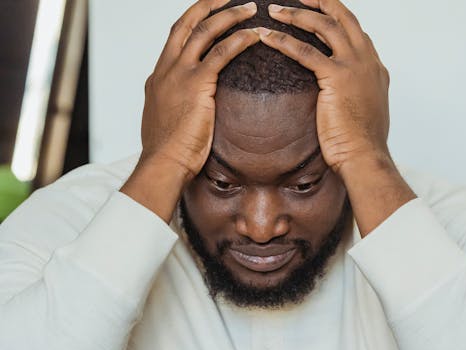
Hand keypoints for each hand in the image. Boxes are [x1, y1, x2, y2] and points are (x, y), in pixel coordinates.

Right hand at [139, 0, 258, 179]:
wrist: (163, 163)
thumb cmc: (167, 153)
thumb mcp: (165, 122)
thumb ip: (174, 107)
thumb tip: (185, 109)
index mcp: (158, 77)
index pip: (175, 38)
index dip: (192, 21)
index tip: (208, 12)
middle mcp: (166, 69)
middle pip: (186, 23)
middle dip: (208, 5)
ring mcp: (179, 74)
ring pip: (205, 30)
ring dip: (229, 15)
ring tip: (250, 8)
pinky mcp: (196, 84)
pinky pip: (221, 53)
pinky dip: (239, 39)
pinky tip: (254, 34)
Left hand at [262, 0, 391, 179]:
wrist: (365, 157)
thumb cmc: (360, 144)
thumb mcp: (364, 112)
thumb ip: (356, 96)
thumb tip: (346, 99)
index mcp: (374, 66)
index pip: (353, 30)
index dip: (334, 16)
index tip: (316, 11)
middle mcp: (367, 59)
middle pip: (342, 15)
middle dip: (318, 1)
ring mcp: (354, 66)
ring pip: (323, 25)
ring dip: (296, 14)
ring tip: (275, 10)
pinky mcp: (337, 78)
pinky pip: (305, 52)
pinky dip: (283, 41)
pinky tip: (266, 37)